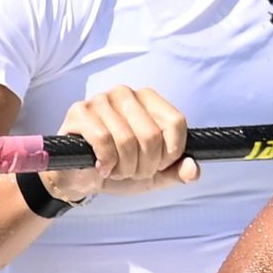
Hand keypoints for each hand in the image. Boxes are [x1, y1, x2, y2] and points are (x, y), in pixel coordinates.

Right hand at [50, 85, 195, 202]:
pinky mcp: (78, 113)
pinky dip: (107, 163)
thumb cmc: (119, 168)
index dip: (171, 152)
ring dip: (125, 167)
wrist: (81, 179)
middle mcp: (125, 93)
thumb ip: (177, 172)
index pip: (176, 122)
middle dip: (145, 165)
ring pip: (127, 140)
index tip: (160, 165)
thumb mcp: (154, 175)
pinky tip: (102, 167)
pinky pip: (103, 141)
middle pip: (151, 135)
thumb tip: (193, 169)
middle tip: (133, 171)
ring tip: (117, 170)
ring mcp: (100, 100)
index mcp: (149, 99)